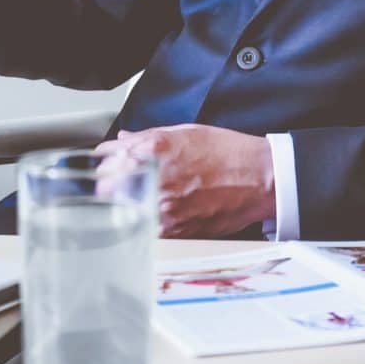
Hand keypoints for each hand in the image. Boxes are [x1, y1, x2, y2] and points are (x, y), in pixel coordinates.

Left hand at [96, 125, 276, 238]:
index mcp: (155, 151)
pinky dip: (143, 223)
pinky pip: (145, 229)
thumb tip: (124, 140)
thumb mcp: (187, 132)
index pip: (108, 158)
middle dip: (107, 185)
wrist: (260, 179)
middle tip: (112, 185)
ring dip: (123, 207)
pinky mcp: (176, 231)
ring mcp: (164, 208)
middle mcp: (156, 180)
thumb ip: (148, 136)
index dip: (104, 161)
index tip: (104, 163)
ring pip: (123, 213)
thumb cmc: (229, 154)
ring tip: (134, 201)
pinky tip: (152, 215)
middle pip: (107, 189)